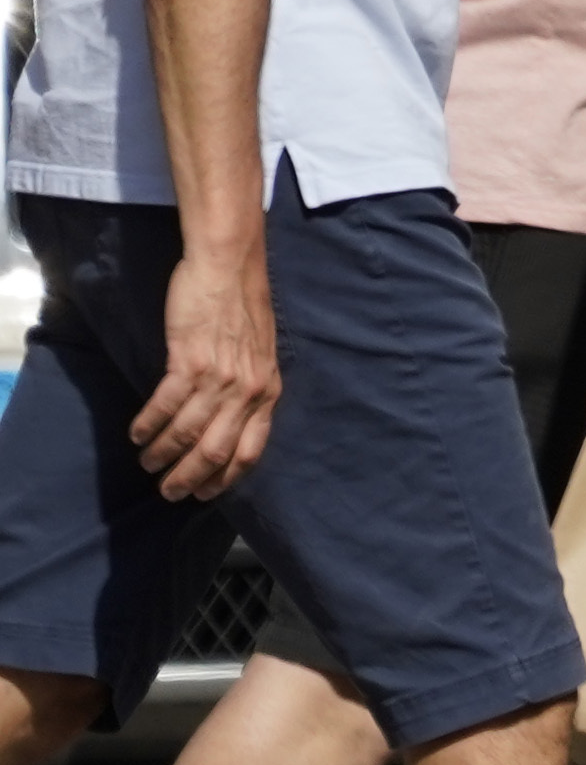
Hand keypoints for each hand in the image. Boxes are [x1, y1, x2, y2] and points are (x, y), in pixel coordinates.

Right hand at [129, 238, 278, 501]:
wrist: (229, 269)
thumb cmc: (242, 310)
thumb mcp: (260, 357)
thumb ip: (250, 391)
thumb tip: (230, 422)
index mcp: (268, 393)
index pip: (250, 451)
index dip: (225, 479)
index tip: (204, 494)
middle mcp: (248, 392)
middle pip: (216, 452)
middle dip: (189, 478)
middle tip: (168, 491)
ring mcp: (220, 377)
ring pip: (188, 433)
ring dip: (163, 454)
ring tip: (148, 463)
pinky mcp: (190, 361)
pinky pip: (165, 405)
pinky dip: (149, 425)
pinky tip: (137, 434)